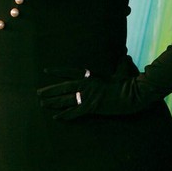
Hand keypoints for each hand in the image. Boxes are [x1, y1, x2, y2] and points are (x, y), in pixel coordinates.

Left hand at [37, 67, 152, 119]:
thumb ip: (121, 61)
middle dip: (49, 90)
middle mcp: (86, 84)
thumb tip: (126, 53)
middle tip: (38, 93)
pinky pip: (75, 112)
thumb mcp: (122, 69)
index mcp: (90, 75)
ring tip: (42, 103)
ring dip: (53, 102)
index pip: (69, 72)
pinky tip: (56, 117)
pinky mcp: (92, 108)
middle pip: (63, 87)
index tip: (46, 71)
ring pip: (66, 100)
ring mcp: (88, 96)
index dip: (57, 71)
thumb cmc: (128, 81)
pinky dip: (65, 115)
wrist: (133, 95)